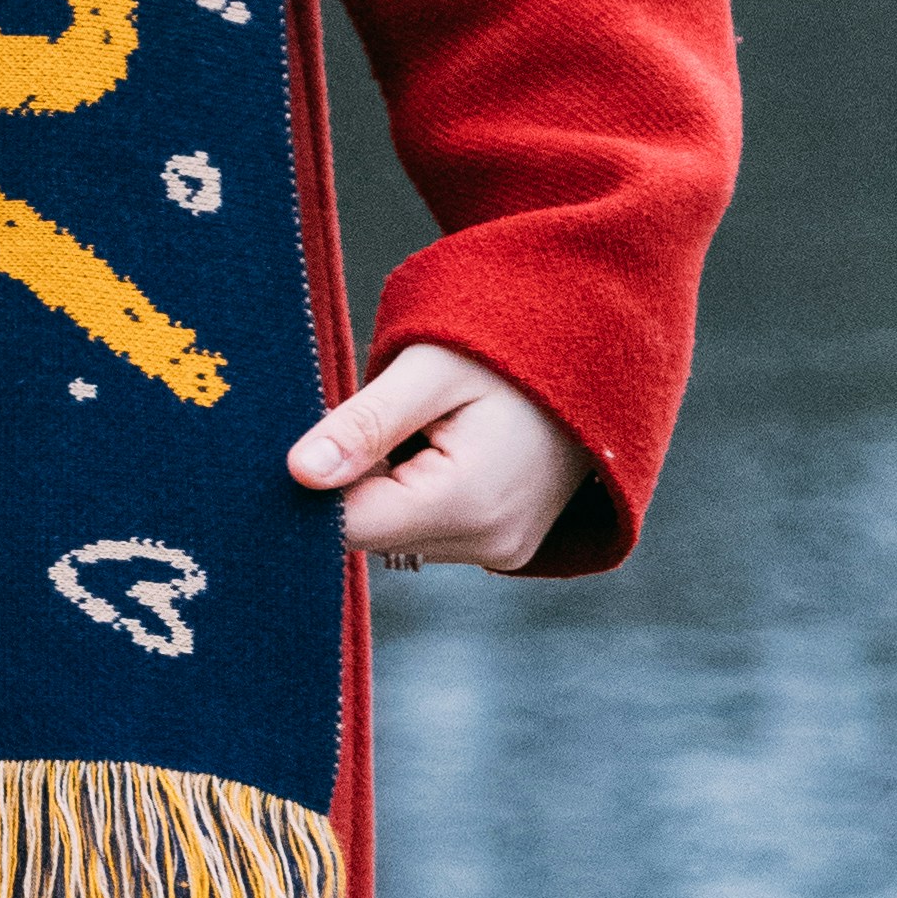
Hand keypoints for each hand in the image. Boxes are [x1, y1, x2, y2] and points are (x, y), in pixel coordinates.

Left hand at [289, 345, 590, 572]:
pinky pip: (429, 530)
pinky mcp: (505, 546)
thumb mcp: (428, 369)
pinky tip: (436, 446)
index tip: (299, 438)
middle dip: (351, 480)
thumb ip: (364, 424)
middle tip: (371, 413)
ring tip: (418, 424)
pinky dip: (415, 492)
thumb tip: (297, 474)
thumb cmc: (509, 346)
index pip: (349, 526)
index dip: (311, 487)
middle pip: (372, 532)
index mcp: (468, 502)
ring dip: (385, 485)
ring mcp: (502, 551)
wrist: (599, 351)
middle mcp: (489, 543)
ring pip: (397, 532)